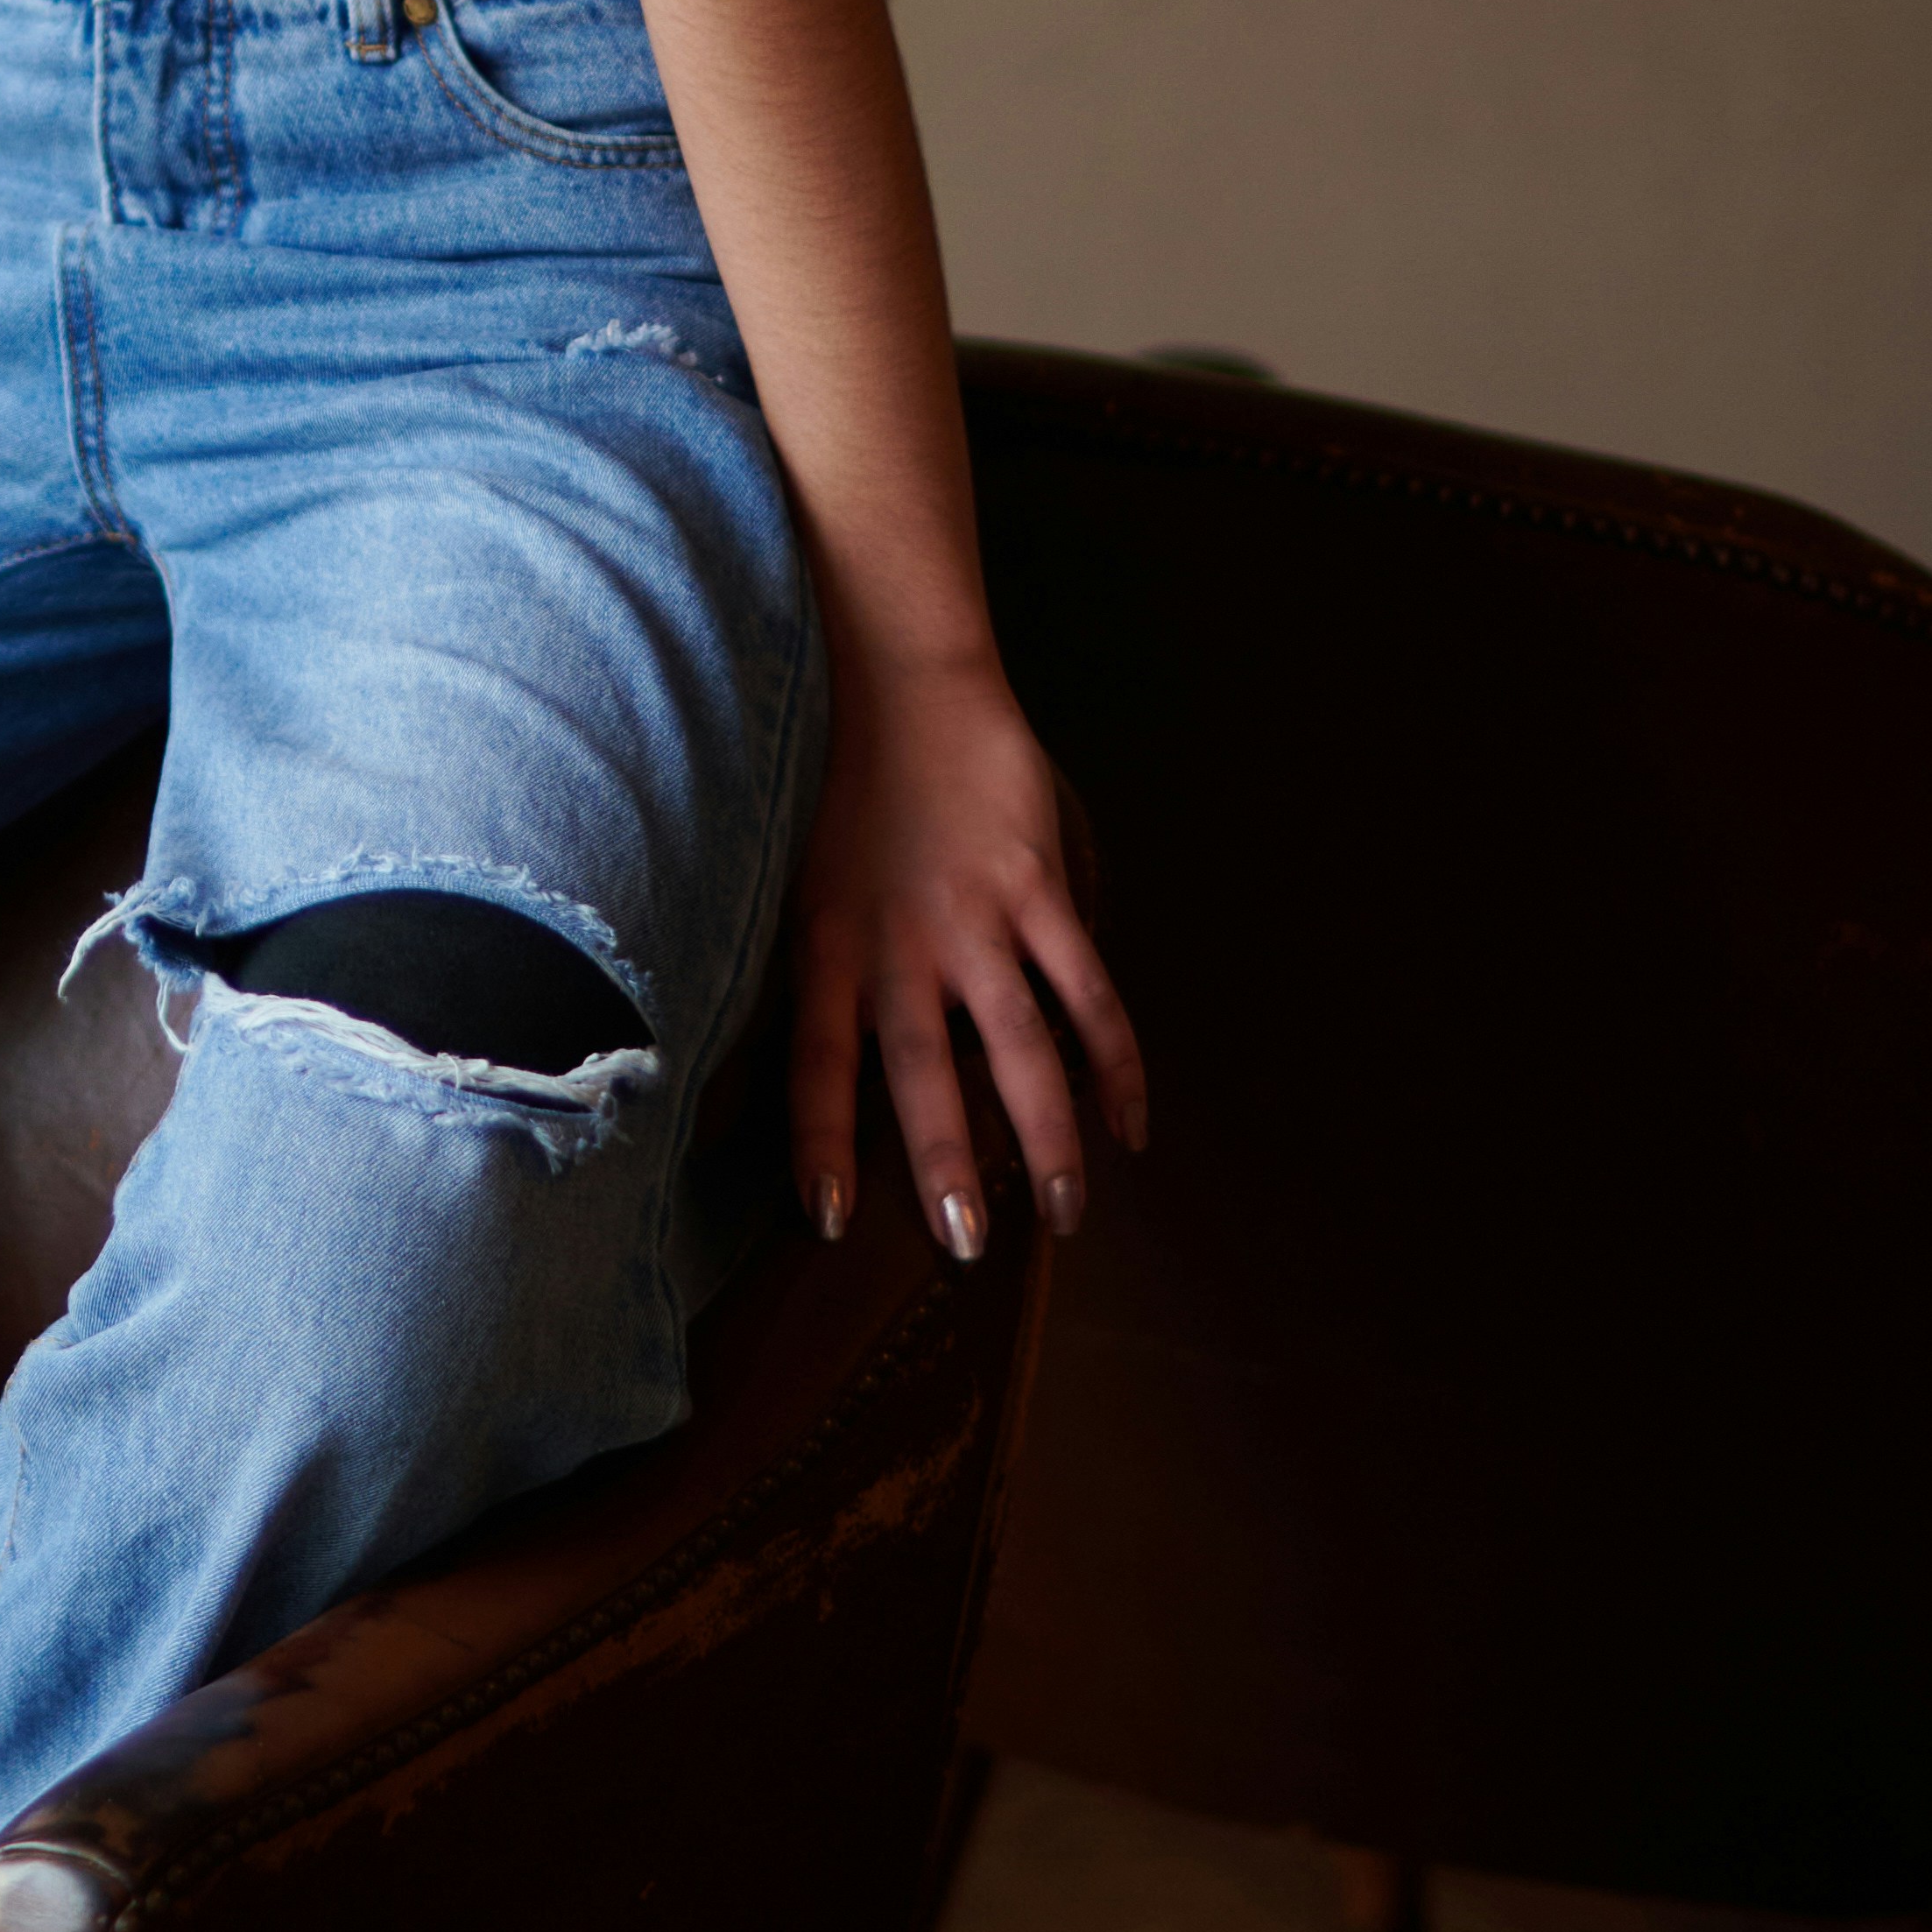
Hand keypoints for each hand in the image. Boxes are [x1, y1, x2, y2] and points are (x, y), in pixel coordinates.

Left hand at [789, 642, 1143, 1261]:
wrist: (904, 685)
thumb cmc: (846, 793)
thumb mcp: (801, 885)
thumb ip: (814, 972)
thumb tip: (807, 1063)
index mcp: (828, 948)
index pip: (816, 1066)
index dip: (821, 1145)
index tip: (830, 1222)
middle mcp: (898, 945)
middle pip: (924, 1075)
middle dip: (946, 1165)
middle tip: (968, 1246)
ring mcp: (975, 918)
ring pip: (1020, 1050)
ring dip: (1046, 1137)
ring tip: (1066, 1215)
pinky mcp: (1039, 888)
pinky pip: (1086, 993)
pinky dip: (1114, 1062)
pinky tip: (1131, 1125)